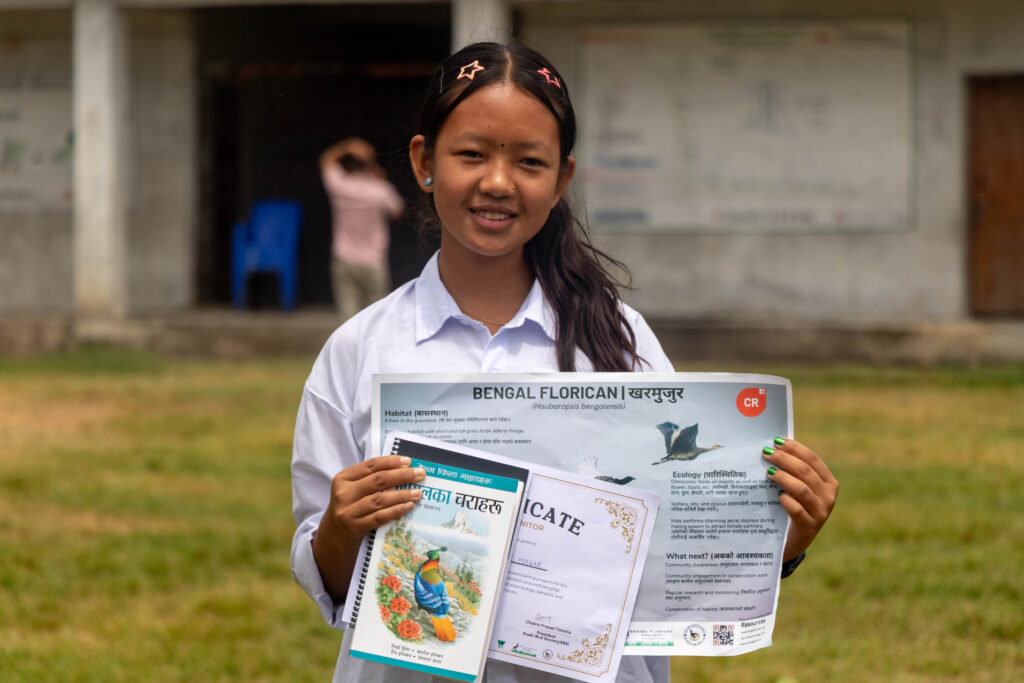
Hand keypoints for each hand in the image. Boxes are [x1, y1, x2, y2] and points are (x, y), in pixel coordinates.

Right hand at [312, 455, 425, 600]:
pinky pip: (379, 517)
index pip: (370, 465)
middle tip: (419, 474)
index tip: (408, 461)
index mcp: (343, 478)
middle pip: (377, 481)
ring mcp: (347, 511)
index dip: (391, 462)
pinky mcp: (354, 527)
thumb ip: (372, 478)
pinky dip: (396, 510)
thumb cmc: (352, 504)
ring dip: (402, 494)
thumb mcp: (354, 488)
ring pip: (379, 499)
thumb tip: (405, 468)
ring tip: (418, 492)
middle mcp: (343, 493)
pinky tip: (409, 506)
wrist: (335, 532)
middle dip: (401, 476)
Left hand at [763, 438, 837, 560]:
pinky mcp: (810, 527)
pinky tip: (777, 496)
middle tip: (766, 454)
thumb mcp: (798, 488)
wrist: (793, 540)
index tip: (776, 441)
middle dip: (784, 459)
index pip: (813, 459)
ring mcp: (821, 512)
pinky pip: (798, 510)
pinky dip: (787, 501)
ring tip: (768, 472)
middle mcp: (829, 496)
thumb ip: (793, 471)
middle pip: (805, 472)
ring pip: (802, 489)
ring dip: (783, 478)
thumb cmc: (793, 507)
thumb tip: (773, 448)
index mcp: (829, 482)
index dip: (795, 448)